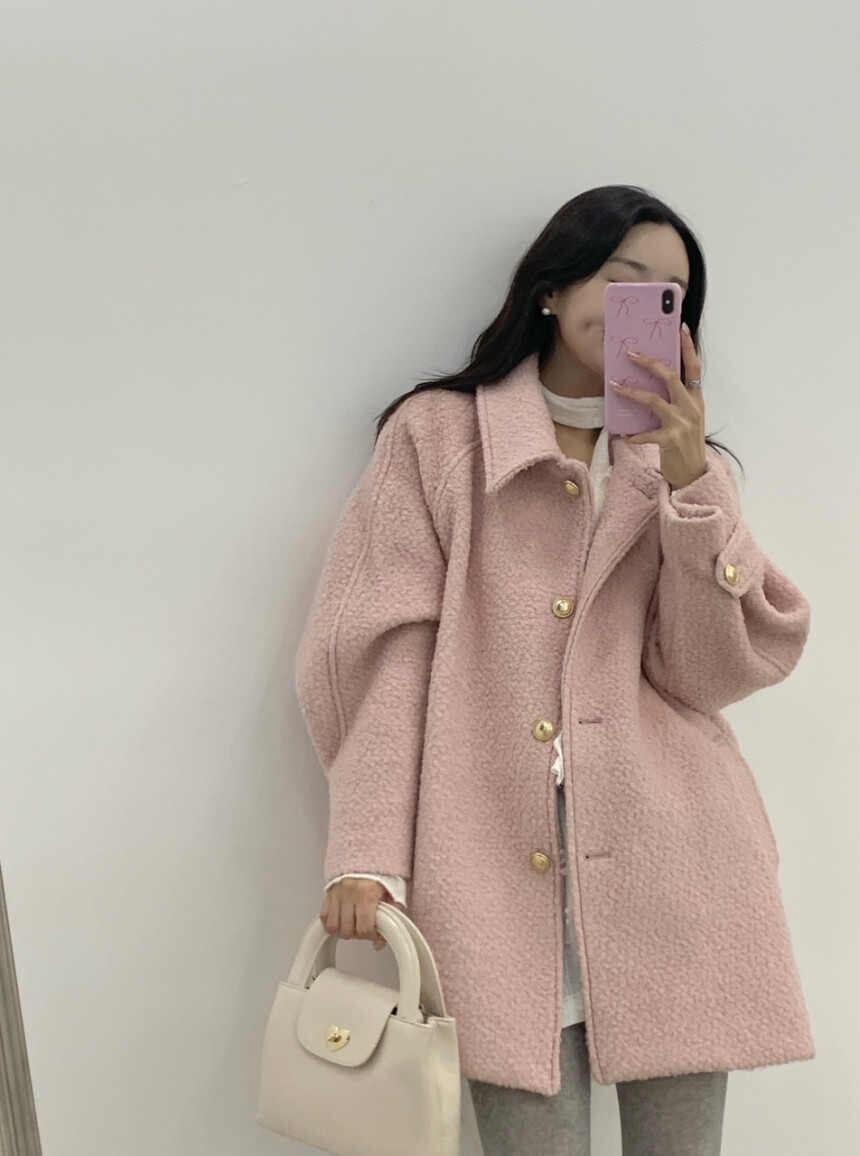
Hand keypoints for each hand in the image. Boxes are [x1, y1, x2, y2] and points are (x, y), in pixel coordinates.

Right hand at [320, 878, 405, 950]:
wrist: (368, 852)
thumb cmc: (382, 874)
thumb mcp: (394, 892)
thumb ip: (393, 914)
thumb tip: (381, 941)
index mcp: (367, 893)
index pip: (364, 929)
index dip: (371, 936)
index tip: (376, 935)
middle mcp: (349, 893)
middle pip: (347, 930)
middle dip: (358, 934)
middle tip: (365, 929)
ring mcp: (337, 893)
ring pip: (333, 926)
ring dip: (343, 930)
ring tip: (353, 925)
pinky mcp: (328, 893)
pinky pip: (323, 917)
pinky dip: (331, 923)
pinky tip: (342, 921)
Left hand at [609, 323, 706, 488]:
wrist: (694, 474)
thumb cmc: (686, 444)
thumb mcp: (687, 418)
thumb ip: (675, 401)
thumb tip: (650, 385)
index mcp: (696, 399)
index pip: (694, 367)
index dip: (688, 347)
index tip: (681, 328)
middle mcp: (691, 407)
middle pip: (670, 377)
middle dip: (649, 363)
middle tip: (630, 354)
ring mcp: (682, 423)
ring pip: (654, 400)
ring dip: (632, 393)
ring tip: (615, 386)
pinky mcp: (671, 440)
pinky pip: (647, 433)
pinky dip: (634, 435)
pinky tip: (624, 436)